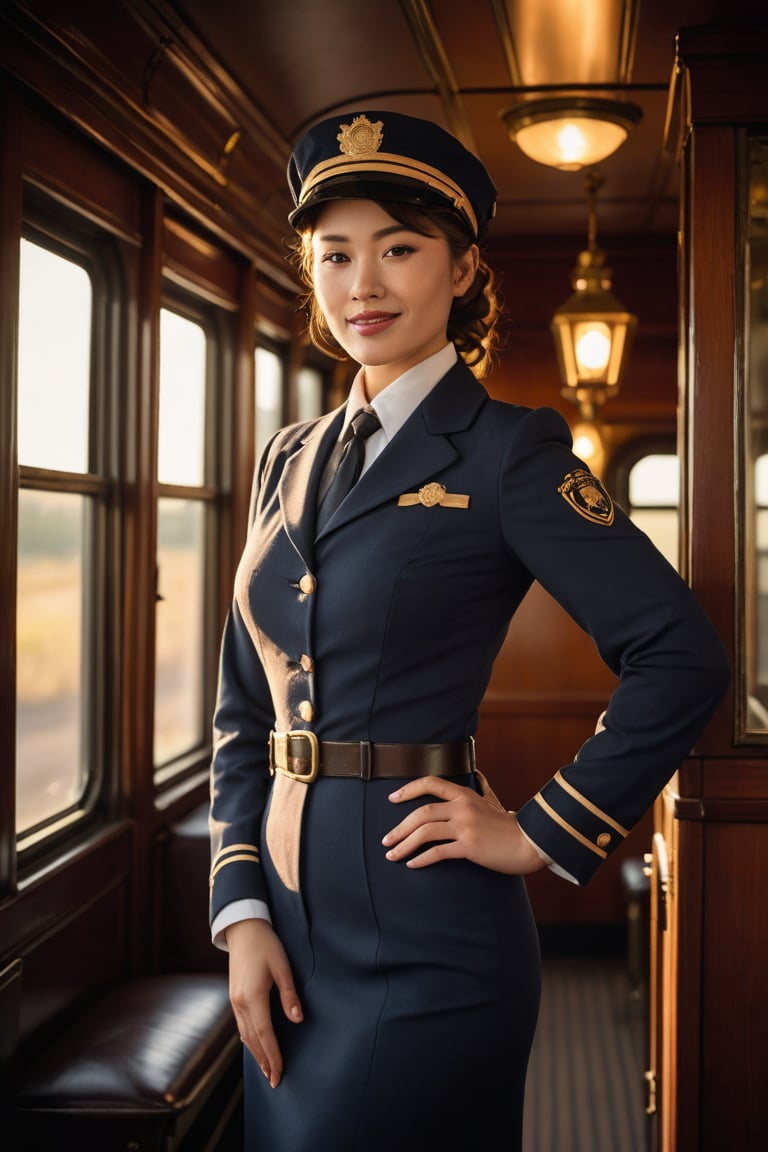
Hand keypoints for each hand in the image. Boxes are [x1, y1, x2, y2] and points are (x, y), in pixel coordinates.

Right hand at [226, 918, 302, 1087]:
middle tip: (275, 1080)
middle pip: (252, 1039)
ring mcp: (234, 1000)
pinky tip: (256, 1046)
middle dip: (264, 1061)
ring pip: (245, 1035)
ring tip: (267, 1070)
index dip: (273, 1055)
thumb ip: (289, 995)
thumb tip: (297, 1020)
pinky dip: (250, 1040)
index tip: (280, 1072)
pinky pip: (242, 1025)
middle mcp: (240, 1002)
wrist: (243, 929)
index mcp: (253, 996)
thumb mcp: (283, 967)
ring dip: (256, 1054)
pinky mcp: (234, 997)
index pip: (264, 1034)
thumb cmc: (266, 945)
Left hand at [382, 775, 547, 874]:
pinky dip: (421, 859)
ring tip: (392, 855)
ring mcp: (466, 826)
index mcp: (465, 794)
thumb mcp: (494, 801)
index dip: (409, 790)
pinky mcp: (470, 846)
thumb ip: (482, 788)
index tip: (392, 799)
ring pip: (425, 832)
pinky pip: (438, 852)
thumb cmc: (509, 826)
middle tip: (386, 839)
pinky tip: (412, 865)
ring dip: (404, 845)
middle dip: (400, 827)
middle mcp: (463, 807)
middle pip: (421, 812)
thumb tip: (477, 774)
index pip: (431, 783)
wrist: (530, 843)